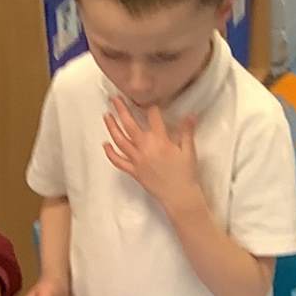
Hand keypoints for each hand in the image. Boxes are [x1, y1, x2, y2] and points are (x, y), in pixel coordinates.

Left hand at [104, 98, 203, 217]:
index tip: (146, 99)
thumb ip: (187, 131)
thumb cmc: (186, 174)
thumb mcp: (189, 150)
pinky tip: (105, 144)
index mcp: (160, 141)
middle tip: (114, 98)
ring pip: (120, 140)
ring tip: (107, 115)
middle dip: (121, 110)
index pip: (153, 117)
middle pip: (130, 125)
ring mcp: (137, 160)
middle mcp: (146, 148)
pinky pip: (119, 161)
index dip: (150, 106)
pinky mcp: (134, 172)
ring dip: (112, 127)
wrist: (179, 197)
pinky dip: (110, 153)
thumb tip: (190, 115)